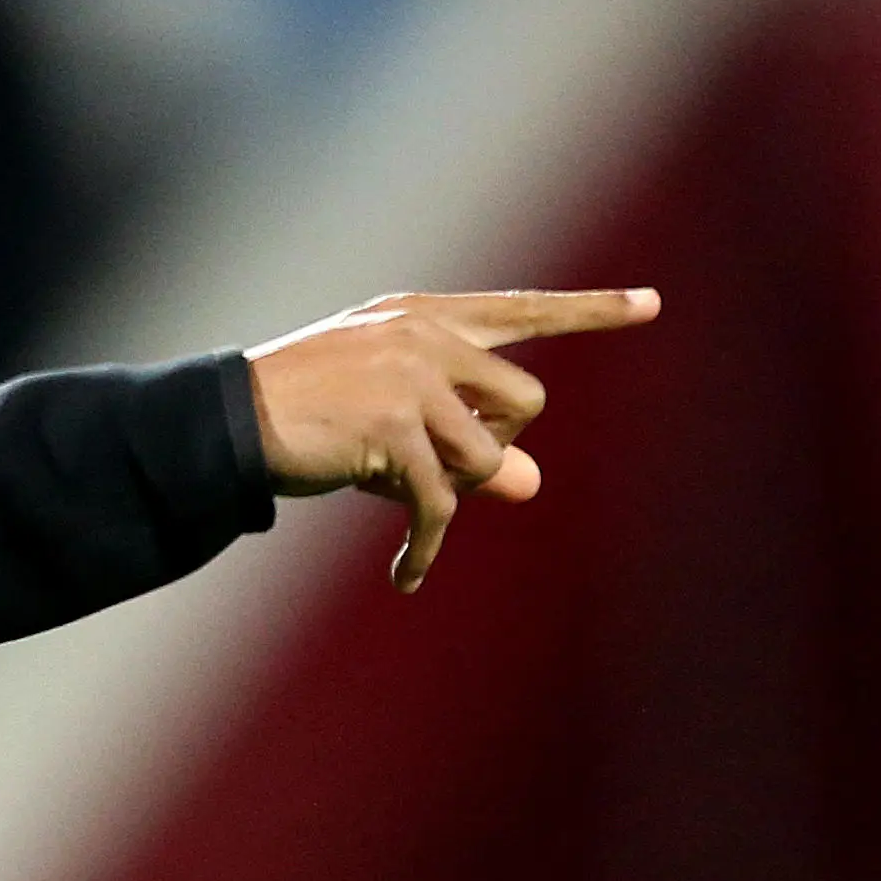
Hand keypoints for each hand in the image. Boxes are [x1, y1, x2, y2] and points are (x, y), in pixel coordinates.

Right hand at [248, 288, 659, 592]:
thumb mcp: (388, 419)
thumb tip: (531, 483)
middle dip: (498, 444)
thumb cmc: (303, 414)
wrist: (227, 420)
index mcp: (424, 317)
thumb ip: (461, 439)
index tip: (653, 306)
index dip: (592, 312)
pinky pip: (440, 502)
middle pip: (525, 399)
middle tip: (445, 465)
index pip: (523, 310)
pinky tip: (408, 574)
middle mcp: (425, 337)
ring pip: (489, 455)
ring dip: (455, 491)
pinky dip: (426, 547)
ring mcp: (410, 379)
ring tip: (407, 503)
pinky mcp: (392, 429)